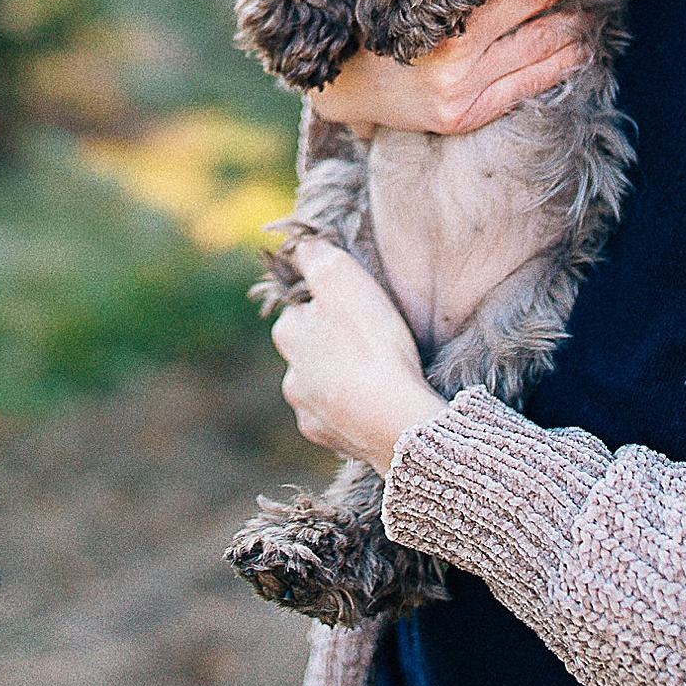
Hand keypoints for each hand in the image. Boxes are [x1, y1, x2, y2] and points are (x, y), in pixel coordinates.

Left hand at [271, 240, 448, 475]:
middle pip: (310, 349)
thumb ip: (314, 254)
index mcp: (288, 334)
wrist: (396, 420)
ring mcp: (310, 412)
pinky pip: (341, 418)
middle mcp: (291, 376)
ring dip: (341, 378)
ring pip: (322, 386)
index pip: (300, 308)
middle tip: (370, 336)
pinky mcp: (333, 440)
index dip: (327, 301)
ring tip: (377, 372)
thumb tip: (299, 246)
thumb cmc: (371, 342)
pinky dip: (354, 409)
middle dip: (333, 342)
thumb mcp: (341, 276)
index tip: (355, 302)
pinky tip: (377, 403)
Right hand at [317, 0, 591, 135]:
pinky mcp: (467, 116)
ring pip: (540, 52)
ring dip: (576, 28)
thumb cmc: (355, 15)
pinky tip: (584, 47)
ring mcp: (463, 93)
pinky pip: (529, 86)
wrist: (337, 89)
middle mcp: (454, 61)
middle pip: (533, 16)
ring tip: (598, 5)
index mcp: (434, 20)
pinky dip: (563, 65)